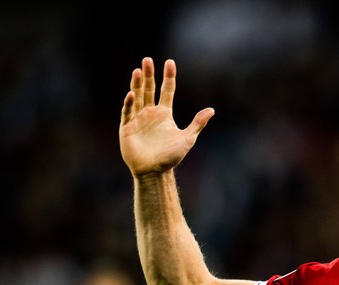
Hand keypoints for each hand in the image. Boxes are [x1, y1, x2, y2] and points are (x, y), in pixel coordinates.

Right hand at [119, 57, 214, 176]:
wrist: (154, 172)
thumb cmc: (170, 157)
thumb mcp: (187, 139)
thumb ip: (198, 124)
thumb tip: (212, 110)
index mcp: (164, 114)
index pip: (167, 91)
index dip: (169, 77)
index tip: (170, 62)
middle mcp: (150, 113)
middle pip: (149, 89)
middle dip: (149, 75)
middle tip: (147, 60)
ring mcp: (138, 119)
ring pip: (137, 97)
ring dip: (137, 84)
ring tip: (138, 71)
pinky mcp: (127, 127)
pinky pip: (127, 112)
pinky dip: (129, 103)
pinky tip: (131, 94)